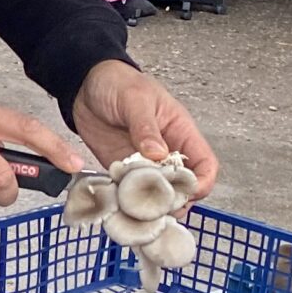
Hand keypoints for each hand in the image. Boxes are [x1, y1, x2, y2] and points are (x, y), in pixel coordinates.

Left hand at [74, 61, 218, 198]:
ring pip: (159, 196)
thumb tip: (159, 153)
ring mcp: (145, 165)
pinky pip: (131, 194)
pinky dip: (127, 203)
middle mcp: (167, 153)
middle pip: (185, 188)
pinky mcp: (124, 172)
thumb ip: (146, 126)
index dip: (201, 183)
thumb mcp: (135, 99)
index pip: (205, 165)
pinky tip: (119, 204)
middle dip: (175, 201)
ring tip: (138, 209)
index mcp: (181, 133)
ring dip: (151, 206)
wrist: (86, 86)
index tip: (186, 192)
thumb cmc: (119, 83)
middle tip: (157, 206)